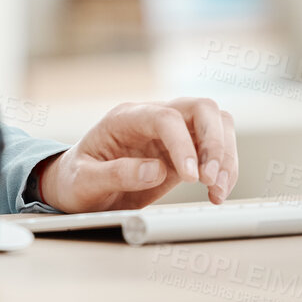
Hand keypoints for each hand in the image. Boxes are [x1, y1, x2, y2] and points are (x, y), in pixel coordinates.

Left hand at [35, 98, 236, 211]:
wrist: (76, 188)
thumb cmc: (76, 180)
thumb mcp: (83, 181)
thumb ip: (115, 174)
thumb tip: (153, 170)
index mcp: (125, 118)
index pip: (165, 117)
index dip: (182, 143)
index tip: (190, 177)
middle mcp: (153, 118)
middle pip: (200, 108)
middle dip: (215, 142)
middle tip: (211, 180)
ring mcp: (172, 133)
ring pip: (216, 124)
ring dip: (225, 156)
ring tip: (217, 191)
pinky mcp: (183, 151)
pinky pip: (215, 149)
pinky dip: (224, 169)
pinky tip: (217, 193)